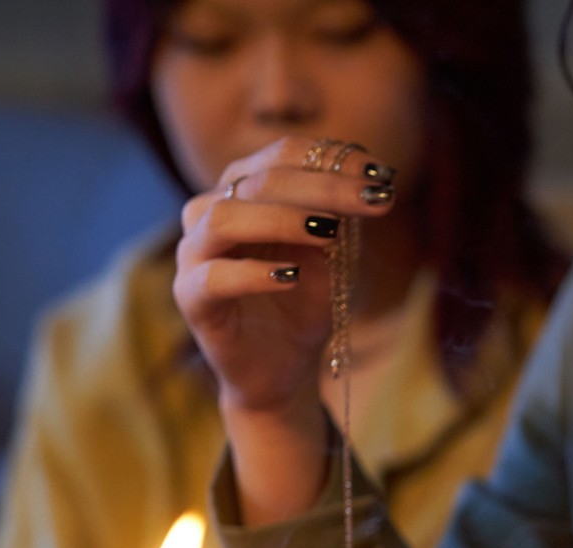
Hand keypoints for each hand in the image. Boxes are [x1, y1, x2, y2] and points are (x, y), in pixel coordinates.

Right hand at [173, 137, 396, 521]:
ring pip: (224, 218)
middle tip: (371, 200)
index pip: (282, 156)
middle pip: (258, 180)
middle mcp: (211, 211)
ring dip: (281, 219)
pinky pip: (213, 277)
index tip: (380, 176)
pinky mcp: (191, 297)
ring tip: (329, 232)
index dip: (332, 159)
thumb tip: (370, 181)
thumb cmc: (306, 303)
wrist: (285, 367)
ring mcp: (195, 254)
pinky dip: (254, 274)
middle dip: (322, 187)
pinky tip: (292, 276)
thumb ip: (342, 218)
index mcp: (244, 190)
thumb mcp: (333, 256)